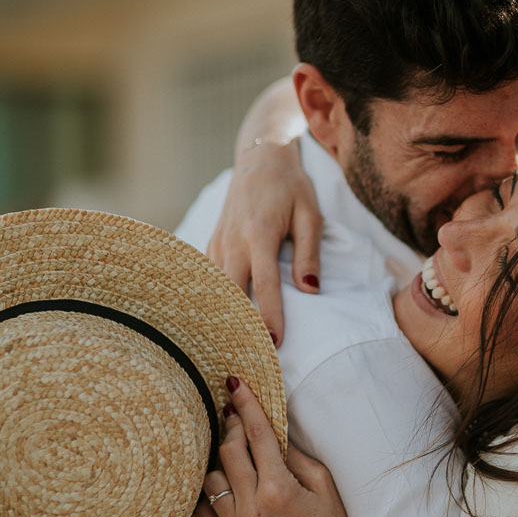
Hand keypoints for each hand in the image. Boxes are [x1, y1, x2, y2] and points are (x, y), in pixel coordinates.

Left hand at [196, 378, 368, 516]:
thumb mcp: (322, 483)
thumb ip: (292, 454)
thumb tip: (268, 429)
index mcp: (278, 490)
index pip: (257, 436)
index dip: (246, 406)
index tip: (235, 385)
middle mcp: (252, 509)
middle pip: (228, 452)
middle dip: (233, 427)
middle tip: (237, 416)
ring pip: (211, 478)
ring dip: (223, 461)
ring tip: (237, 456)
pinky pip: (204, 508)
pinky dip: (214, 491)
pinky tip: (228, 483)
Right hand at [207, 137, 323, 346]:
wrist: (259, 158)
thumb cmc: (291, 188)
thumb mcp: (310, 214)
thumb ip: (310, 252)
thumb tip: (310, 289)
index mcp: (260, 234)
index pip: (264, 284)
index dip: (269, 315)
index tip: (275, 342)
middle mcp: (233, 240)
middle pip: (231, 293)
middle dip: (239, 325)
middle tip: (250, 358)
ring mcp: (218, 242)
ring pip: (214, 288)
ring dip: (222, 317)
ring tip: (232, 349)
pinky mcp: (211, 243)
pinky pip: (207, 278)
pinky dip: (212, 301)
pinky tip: (216, 324)